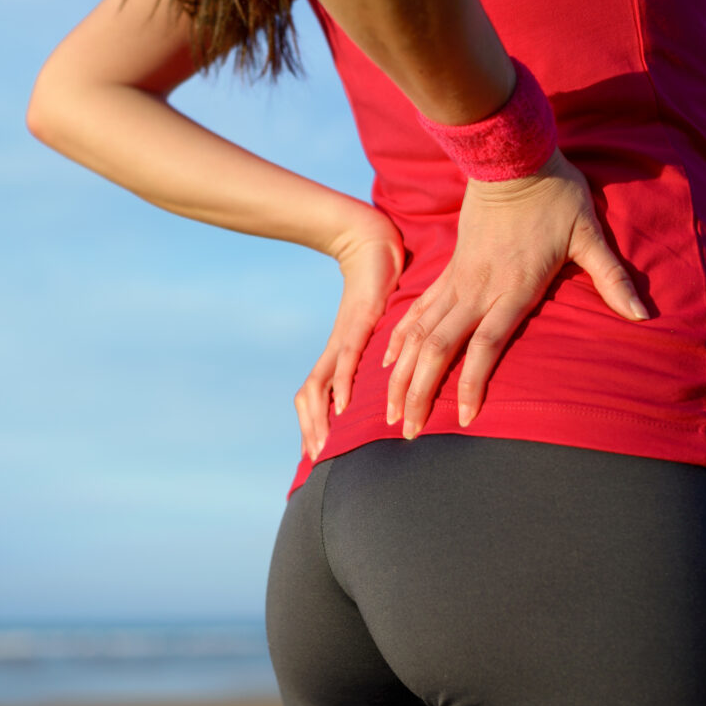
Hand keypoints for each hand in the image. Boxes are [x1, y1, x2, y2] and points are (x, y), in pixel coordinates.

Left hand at [295, 210, 403, 459]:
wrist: (372, 244)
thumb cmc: (379, 288)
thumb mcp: (381, 332)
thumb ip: (384, 357)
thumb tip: (396, 382)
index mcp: (339, 355)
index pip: (316, 397)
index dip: (313, 425)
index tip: (318, 455)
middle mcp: (336, 351)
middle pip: (310, 399)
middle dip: (311, 431)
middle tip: (317, 462)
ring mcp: (343, 338)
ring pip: (320, 386)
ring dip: (320, 418)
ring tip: (325, 446)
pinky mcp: (357, 324)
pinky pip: (345, 360)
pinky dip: (342, 385)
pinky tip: (343, 406)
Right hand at [383, 147, 649, 438]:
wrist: (511, 154)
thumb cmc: (555, 194)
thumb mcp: (590, 234)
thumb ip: (614, 278)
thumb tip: (646, 315)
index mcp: (513, 288)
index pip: (484, 347)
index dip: (471, 385)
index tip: (463, 420)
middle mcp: (478, 290)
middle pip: (440, 349)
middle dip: (420, 393)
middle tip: (408, 432)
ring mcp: (458, 279)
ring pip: (420, 334)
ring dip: (403, 374)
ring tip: (391, 409)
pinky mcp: (449, 269)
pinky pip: (417, 311)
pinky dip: (399, 338)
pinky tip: (387, 362)